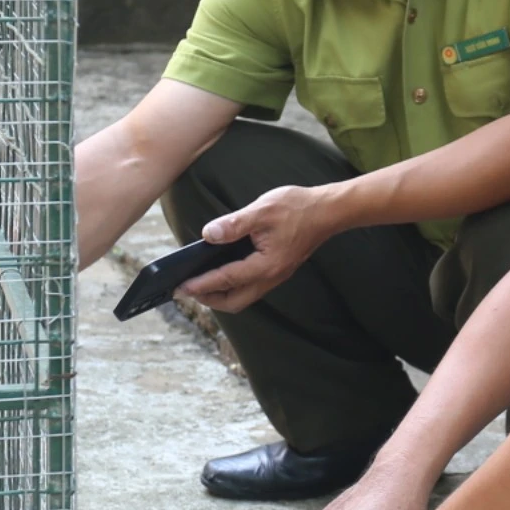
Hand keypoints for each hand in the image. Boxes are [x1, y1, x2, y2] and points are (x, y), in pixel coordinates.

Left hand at [182, 183, 346, 313]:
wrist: (328, 211)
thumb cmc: (297, 208)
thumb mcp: (261, 210)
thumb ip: (233, 224)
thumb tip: (208, 235)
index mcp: (266, 265)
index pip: (226, 280)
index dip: (201, 284)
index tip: (180, 287)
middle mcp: (271, 277)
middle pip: (234, 302)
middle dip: (209, 299)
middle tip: (187, 290)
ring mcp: (276, 276)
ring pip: (243, 297)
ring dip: (221, 295)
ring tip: (200, 285)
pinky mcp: (278, 270)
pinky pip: (251, 287)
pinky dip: (233, 287)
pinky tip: (223, 273)